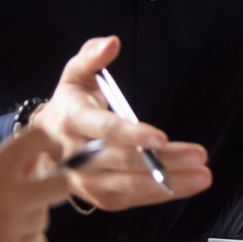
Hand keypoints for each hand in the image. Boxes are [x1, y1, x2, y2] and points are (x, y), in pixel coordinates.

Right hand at [0, 124, 70, 241]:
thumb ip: (2, 166)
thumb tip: (35, 161)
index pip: (40, 139)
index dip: (50, 143)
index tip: (50, 152)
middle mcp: (8, 195)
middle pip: (61, 184)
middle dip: (54, 184)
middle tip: (39, 188)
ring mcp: (10, 227)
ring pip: (44, 217)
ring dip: (30, 216)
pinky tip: (2, 239)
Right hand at [31, 36, 211, 209]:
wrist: (41, 147)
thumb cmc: (69, 105)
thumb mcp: (75, 74)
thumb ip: (92, 56)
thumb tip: (112, 42)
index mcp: (72, 120)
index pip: (103, 129)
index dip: (131, 135)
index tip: (161, 138)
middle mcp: (76, 155)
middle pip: (123, 160)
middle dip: (163, 160)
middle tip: (198, 156)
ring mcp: (85, 181)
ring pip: (129, 186)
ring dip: (168, 183)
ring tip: (202, 176)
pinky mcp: (97, 197)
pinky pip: (131, 199)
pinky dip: (160, 194)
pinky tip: (186, 185)